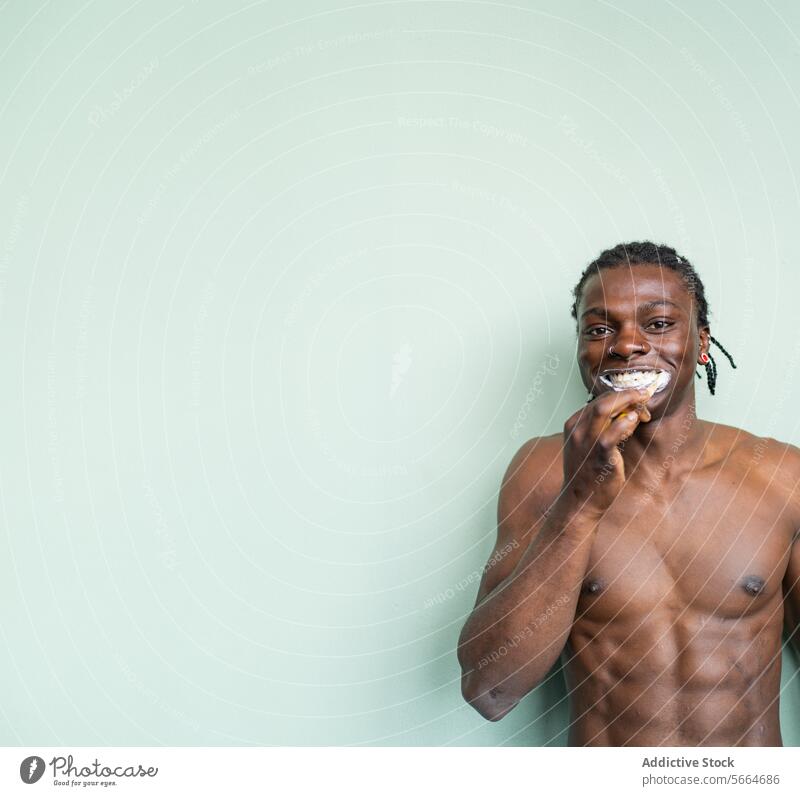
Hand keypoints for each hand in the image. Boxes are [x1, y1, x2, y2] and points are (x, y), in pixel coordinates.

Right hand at [560, 383, 656, 514]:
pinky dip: (624, 424)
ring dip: (628, 403)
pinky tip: (635, 421)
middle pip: (602, 400)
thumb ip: (603, 427)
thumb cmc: (588, 472)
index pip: (599, 399)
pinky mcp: (598, 456)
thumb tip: (629, 412)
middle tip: (645, 395)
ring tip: (643, 409)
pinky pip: (611, 434)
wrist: (580, 500)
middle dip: (628, 394)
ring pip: (604, 408)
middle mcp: (577, 429)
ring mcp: (586, 442)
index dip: (621, 396)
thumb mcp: (589, 444)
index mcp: (574, 424)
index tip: (638, 399)